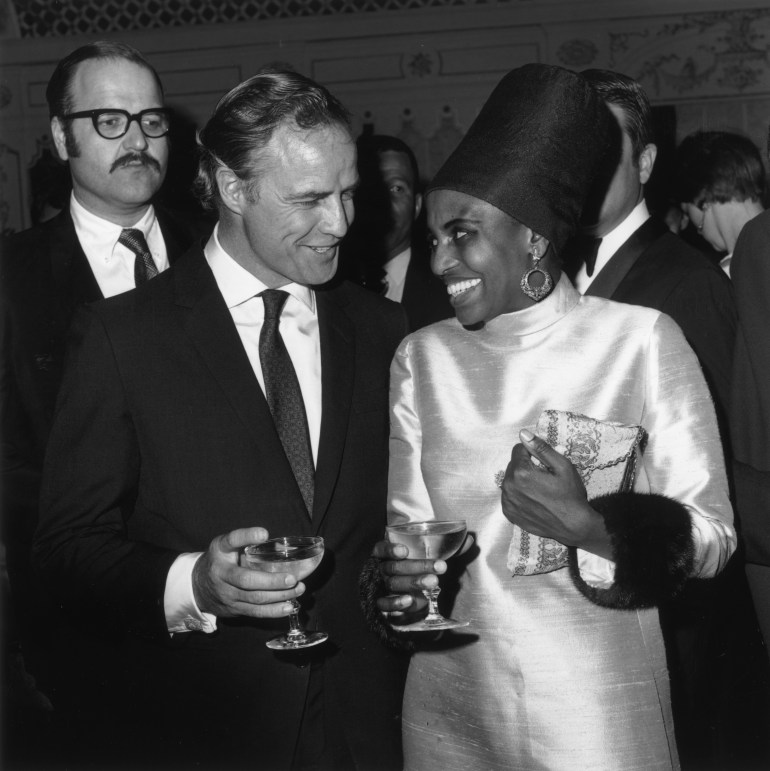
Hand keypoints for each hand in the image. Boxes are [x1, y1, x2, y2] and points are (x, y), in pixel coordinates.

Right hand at [192, 527, 304, 617]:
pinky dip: (273, 611)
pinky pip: (255, 612)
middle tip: (292, 578)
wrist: (198, 586)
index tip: (263, 534)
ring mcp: (227, 594)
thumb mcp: (227, 545)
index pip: (231, 541)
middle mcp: (221, 573)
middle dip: (271, 581)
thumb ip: (248, 542)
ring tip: (298, 589)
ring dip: (279, 596)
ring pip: (254, 598)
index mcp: (220, 551)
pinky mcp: (234, 609)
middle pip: (246, 580)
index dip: (247, 536)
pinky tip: (289, 606)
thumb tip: (281, 545)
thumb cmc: (221, 560)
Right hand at [371, 539, 443, 621]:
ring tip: (434, 581)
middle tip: (440, 566)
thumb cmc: (419, 567)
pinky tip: (409, 600)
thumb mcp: (429, 555)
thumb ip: (445, 547)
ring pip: (393, 583)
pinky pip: (384, 604)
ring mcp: (382, 587)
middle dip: (418, 566)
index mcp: (386, 554)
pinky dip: (396, 602)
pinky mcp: (384, 604)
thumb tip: (468, 540)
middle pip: (394, 567)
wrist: (412, 595)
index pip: (381, 549)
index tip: (405, 551)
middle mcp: (382, 570)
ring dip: (414, 582)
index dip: (390, 549)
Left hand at [501, 429, 611, 558]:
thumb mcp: (563, 466)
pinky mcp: (508, 512)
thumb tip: (523, 433)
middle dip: (526, 466)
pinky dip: (518, 494)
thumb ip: (541, 448)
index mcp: (520, 472)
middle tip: (544, 478)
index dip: (533, 453)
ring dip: (521, 480)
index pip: (518, 449)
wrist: (573, 526)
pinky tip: (533, 500)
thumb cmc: (571, 495)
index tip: (544, 464)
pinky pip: (509, 495)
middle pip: (513, 464)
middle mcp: (509, 486)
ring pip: (510, 480)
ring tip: (539, 490)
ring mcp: (507, 501)